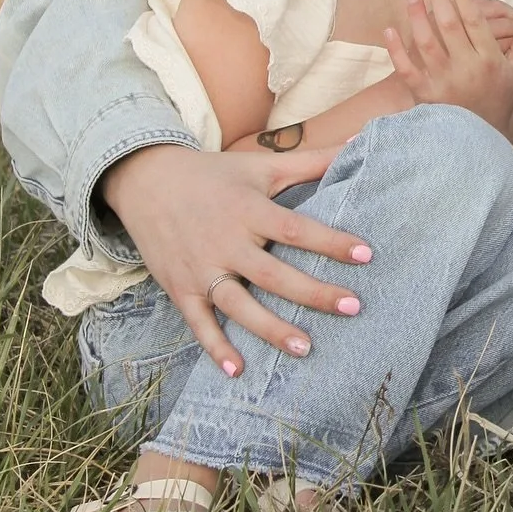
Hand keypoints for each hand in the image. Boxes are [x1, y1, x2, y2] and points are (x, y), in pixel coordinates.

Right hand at [100, 143, 372, 378]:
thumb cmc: (215, 174)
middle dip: (314, 293)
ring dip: (271, 328)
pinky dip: (215, 348)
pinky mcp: (180, 289)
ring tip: (306, 349)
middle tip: (353, 307)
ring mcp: (201, 269)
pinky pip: (199, 324)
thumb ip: (312, 160)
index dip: (330, 242)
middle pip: (274, 274)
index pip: (296, 229)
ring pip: (240, 305)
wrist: (146, 181)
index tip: (366, 254)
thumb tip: (360, 140)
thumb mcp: (262, 165)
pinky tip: (238, 371)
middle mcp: (226, 242)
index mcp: (249, 211)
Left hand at [384, 0, 512, 136]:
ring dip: (417, 17)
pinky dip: (397, 50)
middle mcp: (466, 69)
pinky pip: (407, 69)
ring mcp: (443, 82)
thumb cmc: (499, 101)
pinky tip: (390, 29)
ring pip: (427, 43)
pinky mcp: (424, 95)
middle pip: (449, 25)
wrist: (478, 142)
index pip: (475, 21)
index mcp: (489, 60)